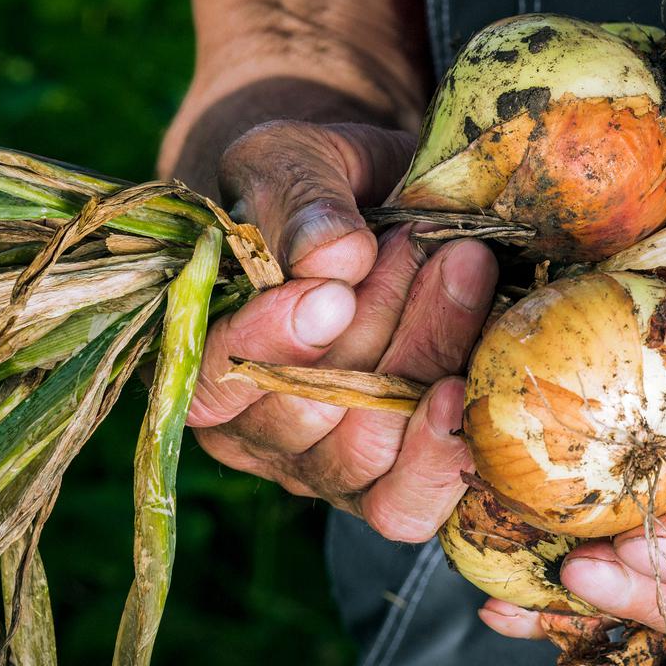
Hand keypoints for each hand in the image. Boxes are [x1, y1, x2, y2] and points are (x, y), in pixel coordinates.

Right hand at [186, 120, 497, 541]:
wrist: (376, 202)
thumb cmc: (317, 186)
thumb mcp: (293, 159)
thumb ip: (301, 199)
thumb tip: (335, 257)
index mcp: (200, 358)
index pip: (216, 382)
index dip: (271, 345)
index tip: (335, 290)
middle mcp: (252, 431)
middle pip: (307, 415)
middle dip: (376, 324)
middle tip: (417, 243)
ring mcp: (322, 466)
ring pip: (367, 449)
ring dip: (423, 356)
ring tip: (459, 267)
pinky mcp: (390, 483)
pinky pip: (406, 505)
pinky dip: (440, 452)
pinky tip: (465, 386)